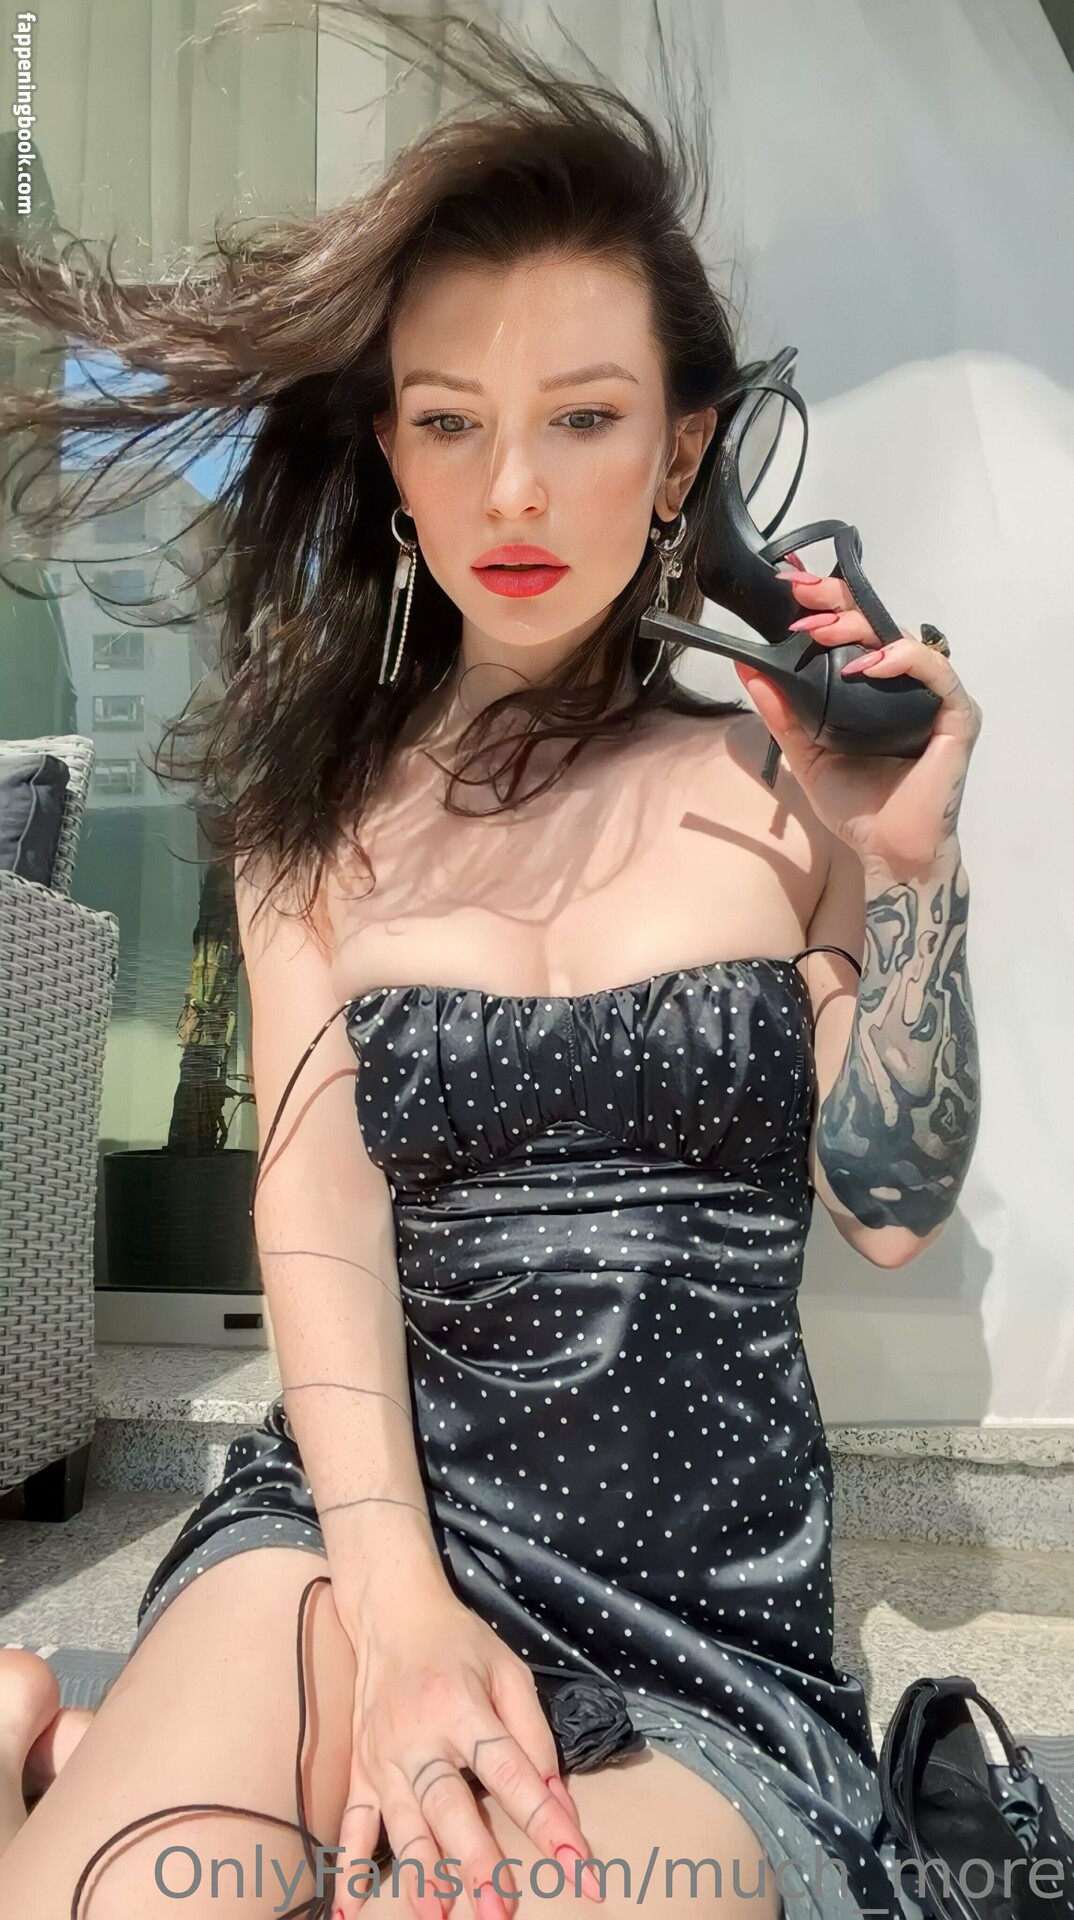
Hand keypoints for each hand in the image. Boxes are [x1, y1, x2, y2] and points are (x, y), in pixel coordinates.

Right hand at [333, 1585, 602, 1918]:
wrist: (391, 1615)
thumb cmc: (459, 1644)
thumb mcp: (509, 1670)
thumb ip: (533, 1733)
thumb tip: (556, 1798)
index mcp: (462, 1707)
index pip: (511, 1770)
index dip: (545, 1818)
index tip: (577, 1863)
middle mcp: (418, 1737)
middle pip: (450, 1805)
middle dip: (476, 1861)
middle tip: (500, 1911)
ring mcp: (383, 1758)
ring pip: (403, 1824)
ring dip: (420, 1874)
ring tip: (436, 1917)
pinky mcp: (360, 1770)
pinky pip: (352, 1824)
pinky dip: (349, 1869)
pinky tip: (350, 1911)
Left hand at [734, 558, 982, 872]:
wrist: (887, 851)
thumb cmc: (856, 806)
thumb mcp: (806, 752)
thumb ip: (782, 712)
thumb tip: (749, 668)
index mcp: (875, 686)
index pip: (854, 631)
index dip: (827, 604)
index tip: (789, 586)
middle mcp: (907, 683)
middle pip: (877, 623)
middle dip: (836, 602)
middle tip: (799, 594)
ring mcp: (935, 696)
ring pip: (902, 638)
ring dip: (859, 628)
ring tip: (819, 632)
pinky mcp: (957, 715)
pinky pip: (935, 672)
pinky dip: (904, 660)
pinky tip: (871, 663)